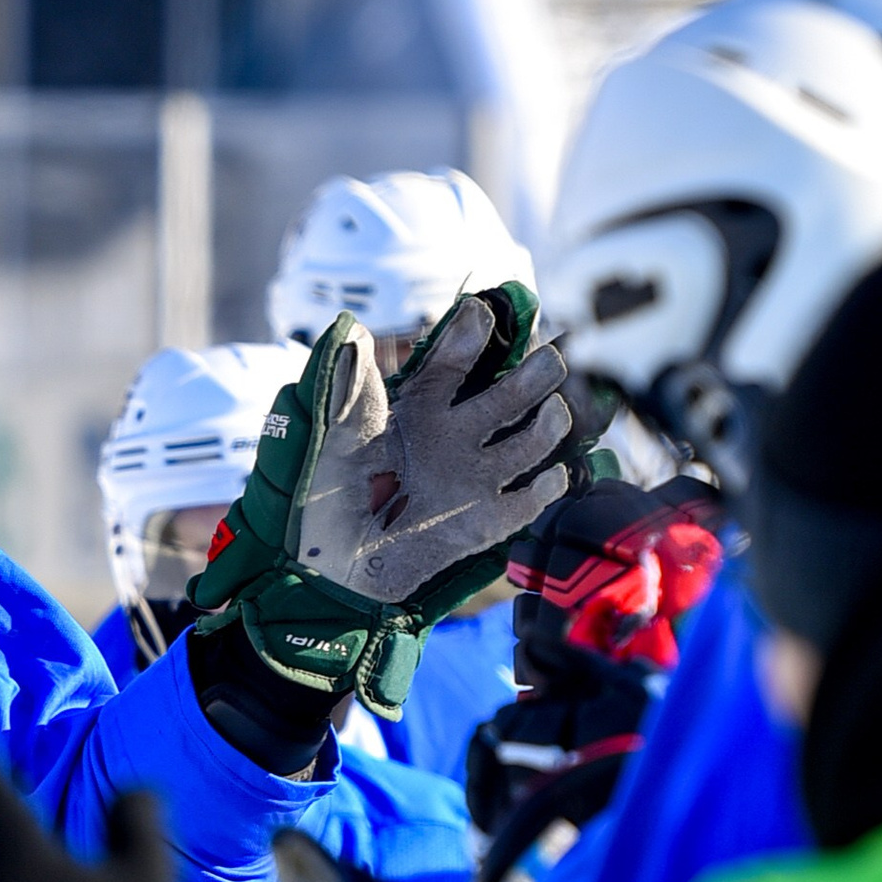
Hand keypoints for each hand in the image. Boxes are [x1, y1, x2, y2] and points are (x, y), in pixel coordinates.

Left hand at [191, 295, 575, 717]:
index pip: (454, 362)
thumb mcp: (333, 437)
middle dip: (534, 372)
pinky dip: (546, 487)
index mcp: (422, 407)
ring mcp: (477, 476)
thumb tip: (353, 333)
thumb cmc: (328, 496)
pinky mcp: (487, 521)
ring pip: (531, 438)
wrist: (334, 566)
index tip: (482, 315)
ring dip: (549, 423)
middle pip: (508, 393)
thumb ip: (346, 388)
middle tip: (549, 357)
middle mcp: (457, 435)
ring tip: (554, 410)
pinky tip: (550, 475)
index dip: (470, 337)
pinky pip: (529, 500)